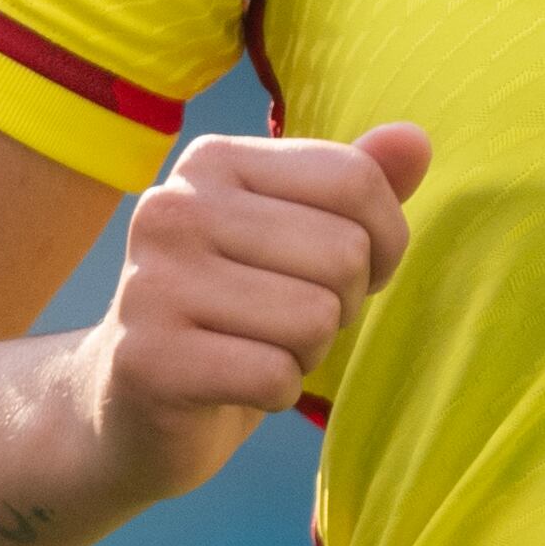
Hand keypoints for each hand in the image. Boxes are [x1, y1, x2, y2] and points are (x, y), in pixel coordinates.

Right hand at [80, 123, 430, 496]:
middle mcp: (173, 207)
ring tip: (258, 348)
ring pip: (315, 319)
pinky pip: (275, 376)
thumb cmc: (235, 313)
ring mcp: (152, 282)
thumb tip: (415, 140)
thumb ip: (356, 187)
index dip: (385, 240)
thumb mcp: (299, 238)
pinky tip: (236, 386)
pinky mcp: (147, 359)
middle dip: (341, 305)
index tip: (350, 274)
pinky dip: (277, 392)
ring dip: (307, 352)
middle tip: (286, 322)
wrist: (129, 405)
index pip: (354, 180)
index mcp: (212, 160)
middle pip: (343, 252)